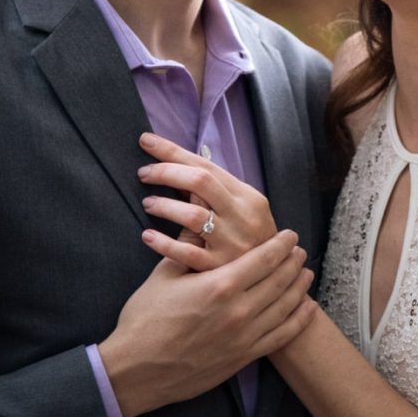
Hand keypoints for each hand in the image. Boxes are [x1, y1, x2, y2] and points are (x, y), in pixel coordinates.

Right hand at [98, 228, 315, 416]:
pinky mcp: (242, 359)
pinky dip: (298, 321)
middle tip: (300, 250)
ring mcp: (244, 338)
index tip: (290, 235)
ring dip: (299, 288)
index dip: (280, 245)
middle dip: (293, 262)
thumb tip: (198, 211)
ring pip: (285, 308)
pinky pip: (280, 338)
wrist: (136, 371)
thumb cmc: (145, 319)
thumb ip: (188, 243)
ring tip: (306, 274)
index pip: (263, 258)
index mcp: (220, 285)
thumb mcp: (165, 274)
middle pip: (279, 281)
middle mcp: (239, 311)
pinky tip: (307, 309)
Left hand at [138, 133, 276, 267]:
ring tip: (148, 203)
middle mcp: (241, 216)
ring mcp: (231, 243)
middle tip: (144, 172)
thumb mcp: (240, 208)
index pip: (205, 165)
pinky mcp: (218, 269)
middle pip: (200, 182)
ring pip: (193, 216)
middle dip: (167, 172)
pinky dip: (164, 243)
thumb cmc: (247, 236)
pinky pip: (187, 253)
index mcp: (246, 196)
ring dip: (166, 206)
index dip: (172, 151)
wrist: (273, 275)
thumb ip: (215, 190)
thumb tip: (176, 163)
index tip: (146, 141)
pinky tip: (148, 236)